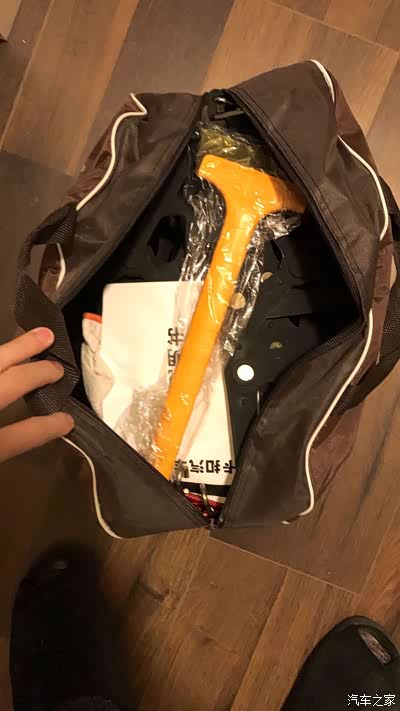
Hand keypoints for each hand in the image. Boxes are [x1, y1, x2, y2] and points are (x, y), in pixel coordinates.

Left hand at [0, 328, 73, 462]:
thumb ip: (3, 447)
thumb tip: (20, 440)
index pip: (19, 436)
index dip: (46, 428)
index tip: (67, 421)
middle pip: (11, 384)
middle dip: (38, 373)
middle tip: (58, 369)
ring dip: (17, 348)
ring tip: (41, 335)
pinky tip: (5, 351)